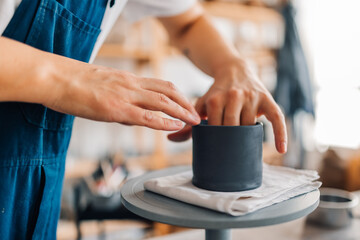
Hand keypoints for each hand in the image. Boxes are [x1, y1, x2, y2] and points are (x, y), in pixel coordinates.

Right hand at [44, 61, 200, 129]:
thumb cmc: (76, 83)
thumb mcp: (105, 86)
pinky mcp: (116, 109)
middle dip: (186, 103)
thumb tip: (133, 115)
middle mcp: (131, 84)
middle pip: (168, 91)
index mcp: (129, 79)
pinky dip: (163, 122)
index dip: (179, 94)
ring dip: (181, 111)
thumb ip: (122, 98)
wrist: (56, 78)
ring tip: (193, 120)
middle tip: (197, 114)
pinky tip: (174, 126)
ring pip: (162, 102)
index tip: (188, 104)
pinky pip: (145, 116)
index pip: (161, 85)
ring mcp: (125, 95)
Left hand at [168, 60, 286, 152]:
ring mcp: (251, 96)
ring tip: (245, 144)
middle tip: (231, 148)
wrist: (234, 70)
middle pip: (234, 128)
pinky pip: (277, 118)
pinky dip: (281, 134)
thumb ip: (189, 124)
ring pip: (251, 125)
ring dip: (249, 137)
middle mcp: (234, 96)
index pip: (216, 127)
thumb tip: (170, 138)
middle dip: (231, 140)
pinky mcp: (267, 98)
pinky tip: (281, 150)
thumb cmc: (215, 93)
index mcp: (215, 99)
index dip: (217, 140)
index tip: (217, 149)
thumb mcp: (202, 105)